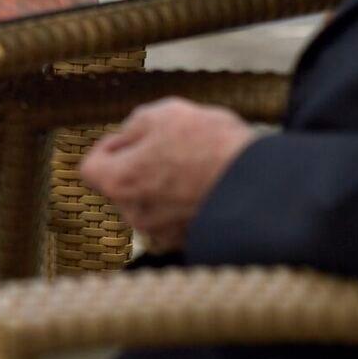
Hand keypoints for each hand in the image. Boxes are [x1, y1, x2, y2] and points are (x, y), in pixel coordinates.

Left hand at [78, 98, 258, 251]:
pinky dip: (188, 204)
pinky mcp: (193, 244)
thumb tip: (125, 138)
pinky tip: (210, 186)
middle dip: (141, 167)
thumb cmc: (211, 146)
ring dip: (166, 186)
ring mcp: (164, 234)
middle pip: (123, 186)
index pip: (92, 167)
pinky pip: (179, 219)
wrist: (265, 185)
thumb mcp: (163, 114)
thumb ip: (132, 127)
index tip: (132, 138)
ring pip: (152, 203)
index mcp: (117, 181)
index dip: (110, 147)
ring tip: (198, 167)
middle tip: (173, 149)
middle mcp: (135, 215)